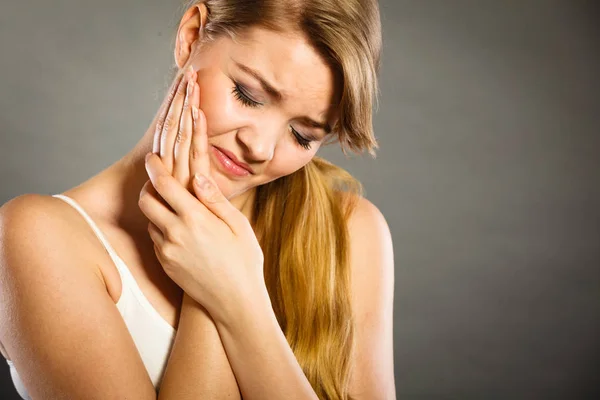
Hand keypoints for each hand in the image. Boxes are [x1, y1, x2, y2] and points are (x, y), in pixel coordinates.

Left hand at [138, 66, 265, 322]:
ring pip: (148, 220)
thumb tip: (199, 177)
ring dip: (154, 208)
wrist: (234, 303)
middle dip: (148, 186)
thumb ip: (215, 200)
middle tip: (157, 180)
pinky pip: (155, 239)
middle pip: (146, 200)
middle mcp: (175, 233)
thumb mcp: (239, 226)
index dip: (154, 168)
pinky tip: (178, 229)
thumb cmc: (244, 261)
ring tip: (171, 204)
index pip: (164, 185)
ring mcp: (167, 251)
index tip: (151, 157)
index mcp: (196, 218)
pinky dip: (161, 228)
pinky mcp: (165, 264)